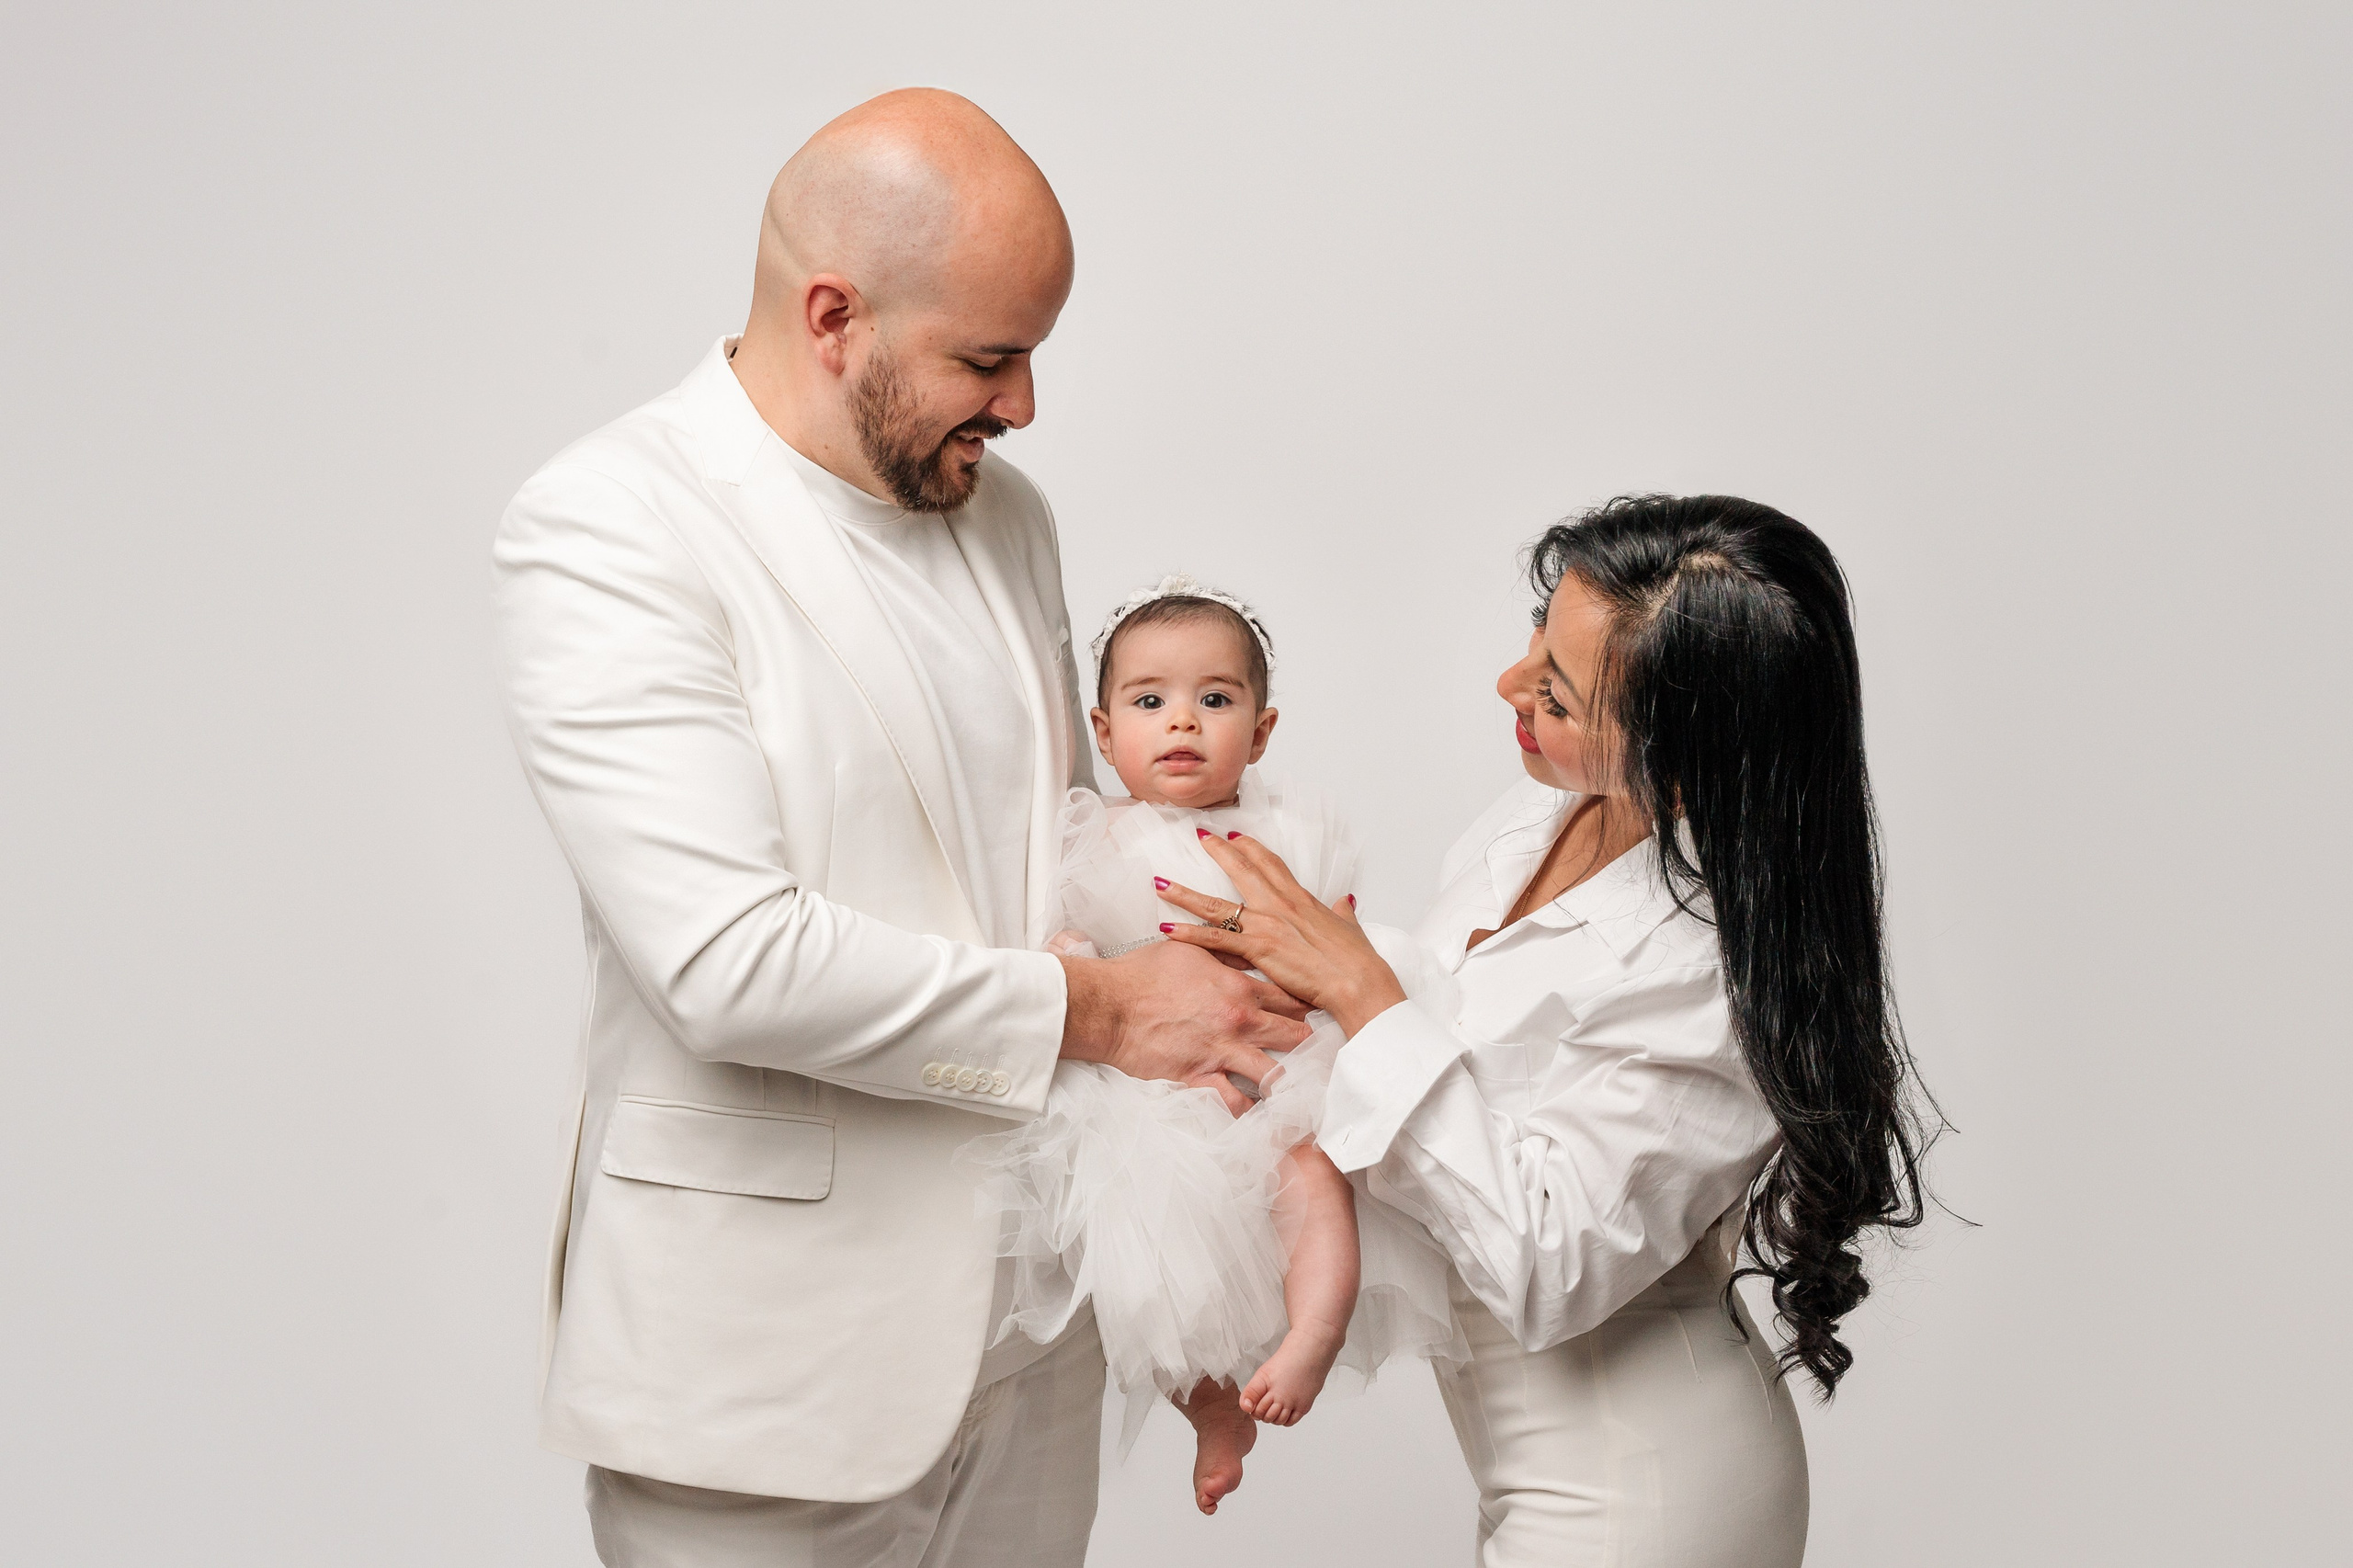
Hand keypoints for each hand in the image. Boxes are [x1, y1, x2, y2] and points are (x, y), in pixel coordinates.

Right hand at [1060, 939, 1310, 1113]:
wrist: (1109, 1003)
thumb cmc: (1143, 974)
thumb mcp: (1191, 952)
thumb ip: (1225, 955)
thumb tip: (1247, 950)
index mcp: (1240, 988)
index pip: (1292, 997)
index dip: (1311, 1004)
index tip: (1324, 1012)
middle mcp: (1239, 1021)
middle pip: (1295, 1035)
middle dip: (1312, 1044)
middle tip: (1328, 1053)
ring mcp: (1222, 1051)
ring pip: (1274, 1073)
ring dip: (1291, 1082)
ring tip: (1307, 1093)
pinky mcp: (1200, 1077)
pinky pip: (1234, 1102)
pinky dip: (1250, 1112)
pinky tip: (1263, 1118)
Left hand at [1158, 830, 1407, 1035]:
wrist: (1357, 981)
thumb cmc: (1356, 960)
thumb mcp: (1350, 927)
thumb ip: (1341, 912)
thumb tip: (1343, 902)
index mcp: (1301, 898)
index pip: (1271, 863)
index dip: (1251, 848)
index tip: (1235, 836)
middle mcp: (1280, 904)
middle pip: (1241, 869)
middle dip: (1217, 851)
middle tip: (1198, 836)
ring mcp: (1266, 924)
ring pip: (1217, 904)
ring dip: (1185, 894)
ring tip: (1161, 885)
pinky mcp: (1258, 948)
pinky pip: (1215, 938)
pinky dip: (1189, 934)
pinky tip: (1168, 930)